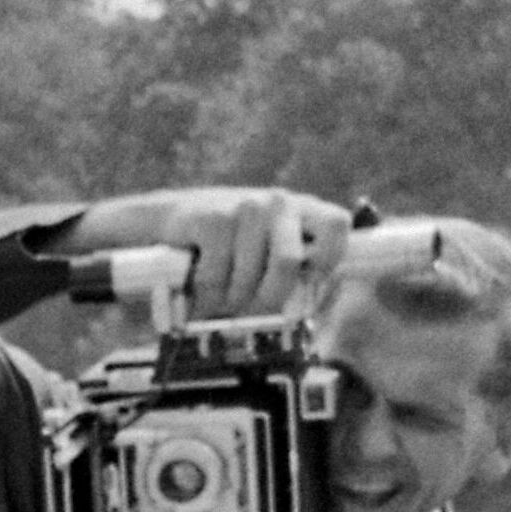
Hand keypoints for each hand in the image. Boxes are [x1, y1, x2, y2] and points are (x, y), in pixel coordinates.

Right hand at [99, 187, 356, 322]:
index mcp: (302, 209)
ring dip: (230, 299)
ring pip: (248, 275)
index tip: (307, 280)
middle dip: (268, 297)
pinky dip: (207, 292)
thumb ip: (293, 270)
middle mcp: (278, 202)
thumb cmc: (228, 248)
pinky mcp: (212, 219)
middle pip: (288, 262)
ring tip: (221, 300)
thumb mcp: (266, 250)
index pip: (337, 226)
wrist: (173, 221)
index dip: (327, 259)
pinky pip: (216, 273)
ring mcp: (245, 207)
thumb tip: (304, 308)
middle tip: (253, 310)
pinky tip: (200, 290)